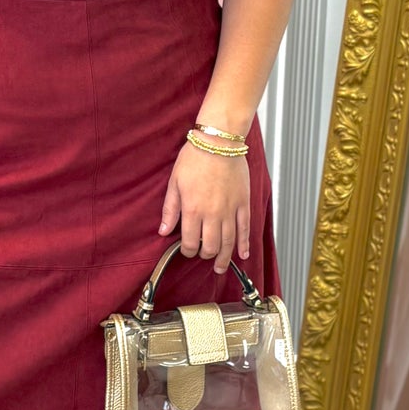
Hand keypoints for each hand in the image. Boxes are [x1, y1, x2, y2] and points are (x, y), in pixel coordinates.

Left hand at [159, 142, 250, 273]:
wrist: (219, 142)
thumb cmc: (195, 158)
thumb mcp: (174, 183)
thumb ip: (170, 209)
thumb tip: (163, 231)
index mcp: (193, 210)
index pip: (189, 242)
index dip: (187, 251)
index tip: (187, 250)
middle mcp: (213, 215)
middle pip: (210, 247)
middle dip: (205, 255)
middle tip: (203, 256)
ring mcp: (230, 210)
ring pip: (228, 242)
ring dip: (224, 258)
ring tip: (221, 267)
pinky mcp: (243, 204)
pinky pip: (245, 229)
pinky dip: (244, 244)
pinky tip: (243, 254)